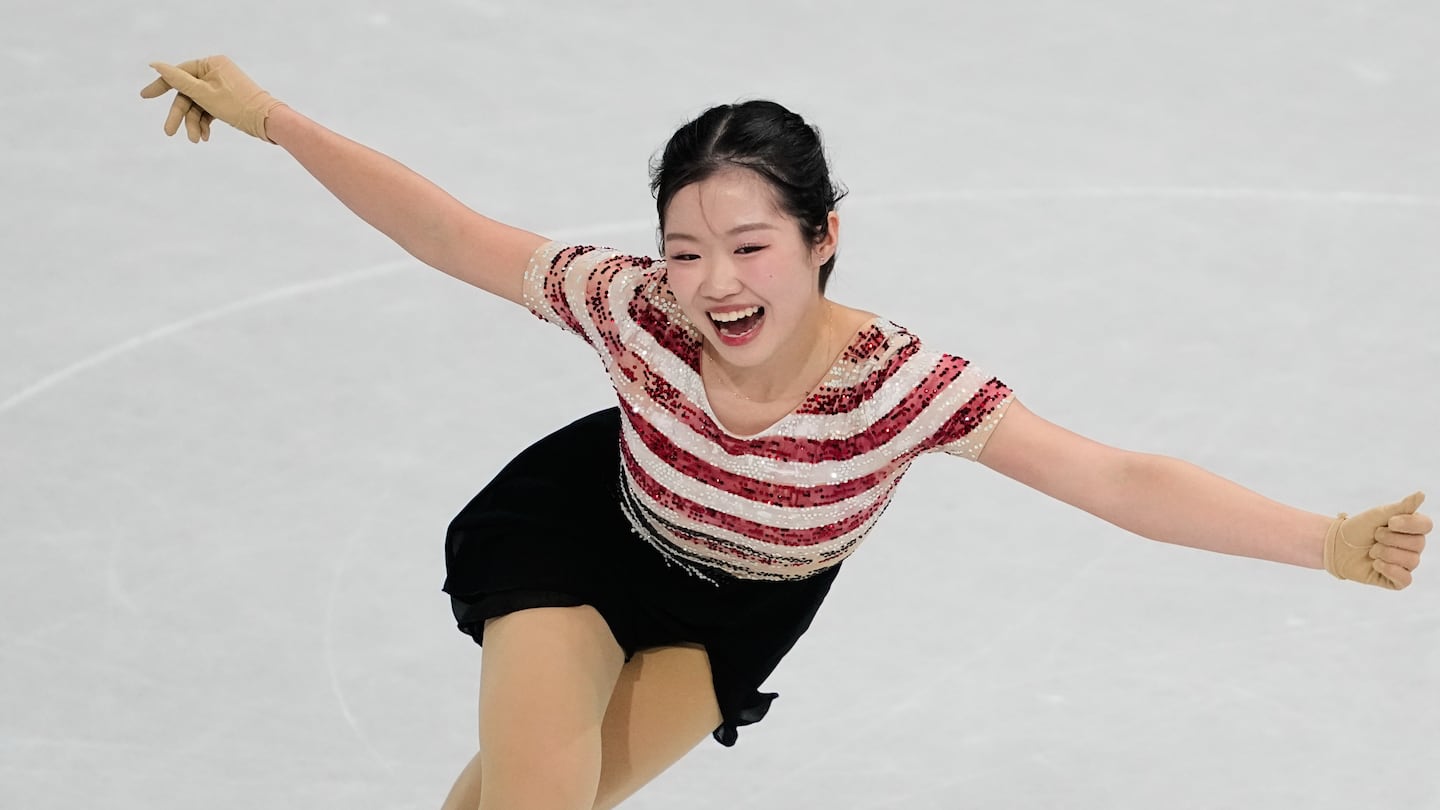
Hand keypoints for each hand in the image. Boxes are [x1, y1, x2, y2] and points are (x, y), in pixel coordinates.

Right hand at [139, 55, 283, 142]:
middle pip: (188, 93)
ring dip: (195, 122)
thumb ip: (178, 80)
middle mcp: (216, 72)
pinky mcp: (228, 100)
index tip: (145, 96)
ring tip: (196, 139)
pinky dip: (205, 122)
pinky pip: (210, 110)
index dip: (161, 85)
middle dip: (181, 114)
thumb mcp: (203, 94)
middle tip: (169, 132)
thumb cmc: (237, 105)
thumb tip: (155, 64)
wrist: (268, 122)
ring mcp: (223, 86)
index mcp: (211, 63)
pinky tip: (205, 137)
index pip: (179, 73)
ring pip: (199, 105)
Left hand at [1325, 492, 1429, 588]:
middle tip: (1375, 536)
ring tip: (1372, 551)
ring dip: (1385, 553)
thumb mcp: (1379, 514)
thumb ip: (1402, 507)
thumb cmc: (1359, 528)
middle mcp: (1412, 547)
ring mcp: (1405, 564)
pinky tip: (1376, 564)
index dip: (1409, 525)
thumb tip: (1421, 494)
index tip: (1390, 522)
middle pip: (1418, 544)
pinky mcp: (1396, 580)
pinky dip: (1389, 570)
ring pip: (1412, 561)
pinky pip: (1405, 579)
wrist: (1337, 545)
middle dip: (1390, 539)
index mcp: (1411, 529)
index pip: (1426, 526)